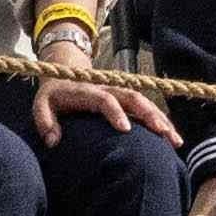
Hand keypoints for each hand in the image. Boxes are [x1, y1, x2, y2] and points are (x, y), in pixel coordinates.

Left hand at [35, 64, 173, 143]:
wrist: (64, 75)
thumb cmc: (53, 96)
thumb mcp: (40, 105)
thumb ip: (44, 121)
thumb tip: (54, 141)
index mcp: (88, 92)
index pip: (105, 99)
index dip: (115, 112)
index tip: (125, 129)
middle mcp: (108, 89)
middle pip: (133, 98)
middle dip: (149, 115)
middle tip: (162, 134)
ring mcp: (119, 93)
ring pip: (145, 103)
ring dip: (161, 119)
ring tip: (175, 140)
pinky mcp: (126, 100)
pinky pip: (147, 108)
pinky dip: (160, 121)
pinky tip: (171, 137)